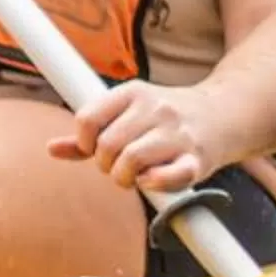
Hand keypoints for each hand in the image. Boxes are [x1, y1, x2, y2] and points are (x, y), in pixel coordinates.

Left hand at [53, 81, 222, 192]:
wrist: (224, 114)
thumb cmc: (163, 119)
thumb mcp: (125, 113)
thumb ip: (90, 132)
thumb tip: (51, 149)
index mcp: (132, 92)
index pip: (87, 119)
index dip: (84, 142)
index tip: (95, 148)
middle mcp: (155, 108)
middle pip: (107, 146)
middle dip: (105, 164)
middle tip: (117, 166)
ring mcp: (178, 133)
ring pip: (131, 161)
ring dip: (125, 178)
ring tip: (133, 175)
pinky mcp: (198, 158)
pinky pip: (170, 176)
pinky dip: (154, 183)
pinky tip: (152, 180)